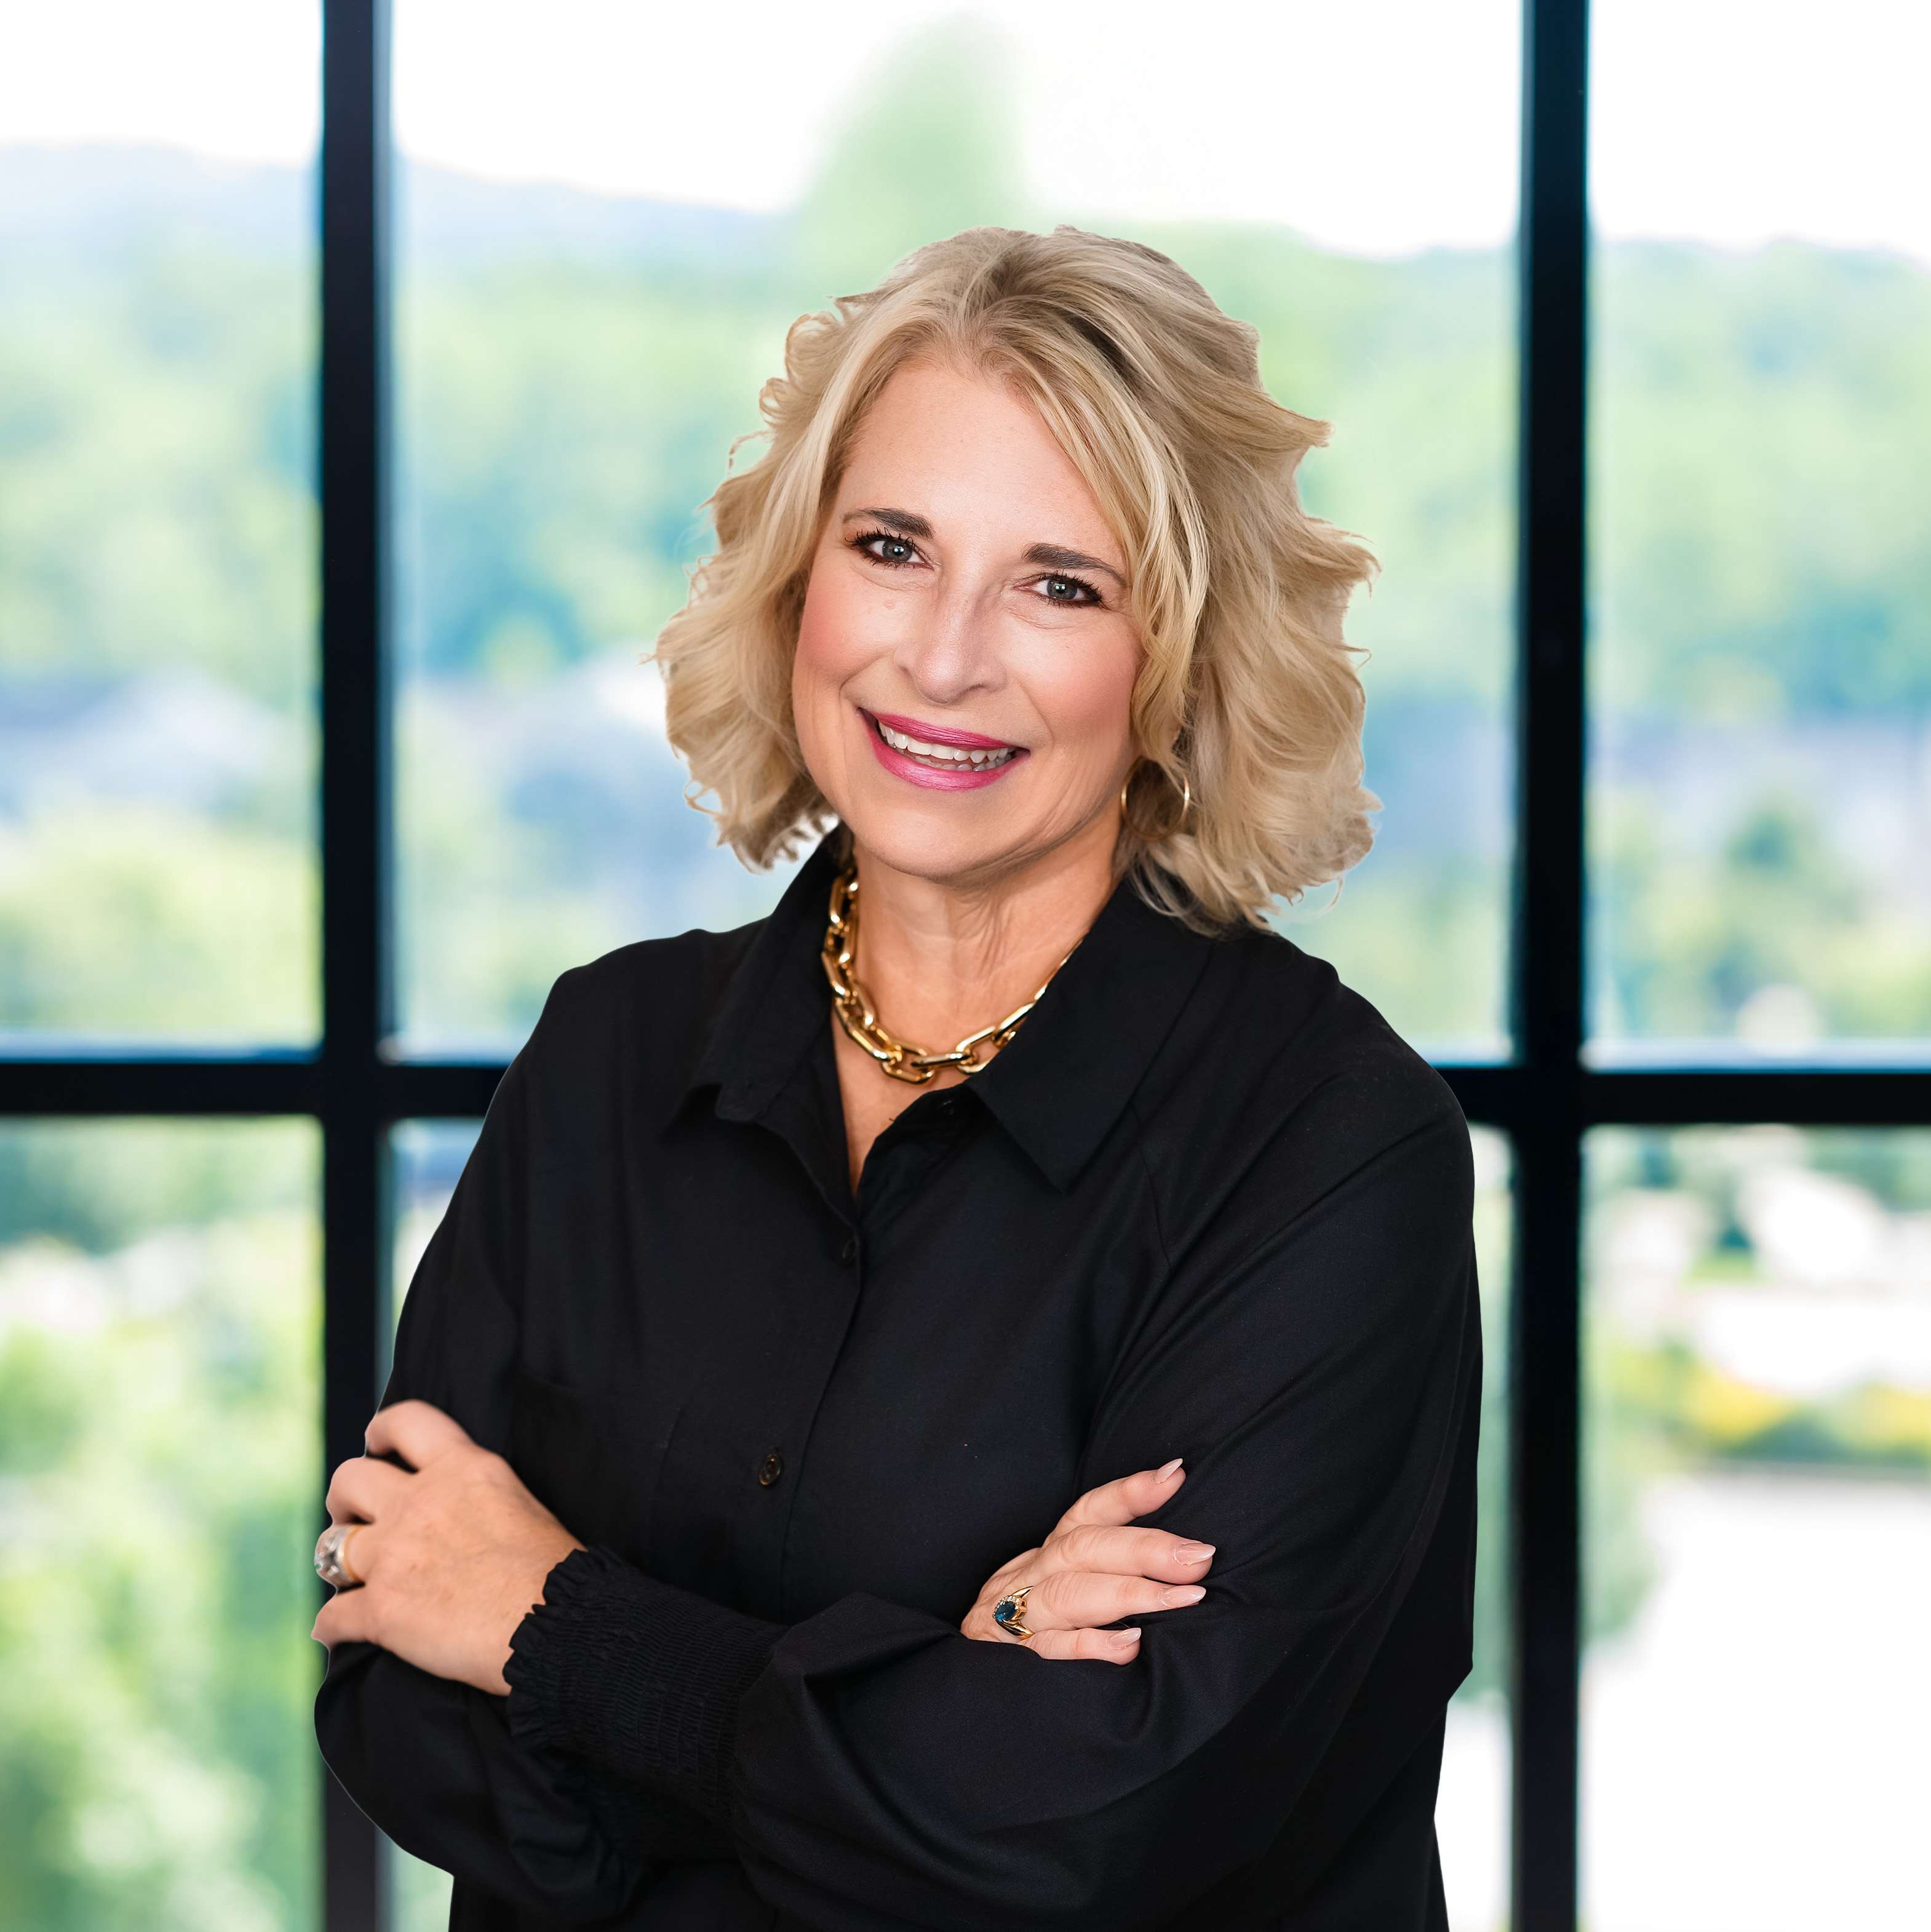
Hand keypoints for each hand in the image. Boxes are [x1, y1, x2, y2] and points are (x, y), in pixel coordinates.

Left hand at [311, 1400, 582, 1695]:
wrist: (557, 1624)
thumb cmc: (554, 1569)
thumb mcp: (519, 1501)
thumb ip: (474, 1494)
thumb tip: (457, 1510)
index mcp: (461, 1468)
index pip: (405, 1421)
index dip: (381, 1431)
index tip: (377, 1445)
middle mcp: (419, 1502)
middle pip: (349, 1478)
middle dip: (344, 1499)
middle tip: (355, 1518)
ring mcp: (393, 1555)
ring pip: (330, 1546)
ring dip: (336, 1562)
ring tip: (348, 1576)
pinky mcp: (381, 1611)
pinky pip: (331, 1617)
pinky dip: (331, 1627)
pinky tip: (339, 1632)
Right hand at [961, 1460, 1213, 1663]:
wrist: (963, 1686)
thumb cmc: (1034, 1629)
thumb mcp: (1065, 1586)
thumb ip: (1110, 1569)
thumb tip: (1186, 1557)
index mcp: (1050, 1553)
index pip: (1089, 1512)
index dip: (1130, 1493)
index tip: (1175, 1475)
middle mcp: (1032, 1574)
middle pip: (1084, 1548)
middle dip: (1145, 1549)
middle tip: (1199, 1557)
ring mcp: (1016, 1616)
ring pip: (1068, 1593)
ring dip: (1128, 1593)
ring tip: (1182, 1599)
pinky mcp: (1009, 1660)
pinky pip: (1047, 1649)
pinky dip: (1088, 1645)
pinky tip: (1129, 1646)